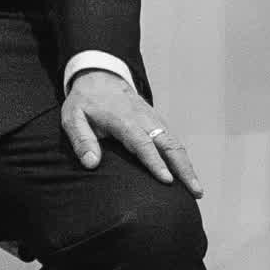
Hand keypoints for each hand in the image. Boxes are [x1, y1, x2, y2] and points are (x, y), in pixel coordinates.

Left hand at [60, 67, 202, 192]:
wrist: (100, 77)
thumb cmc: (86, 102)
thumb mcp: (73, 118)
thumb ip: (81, 140)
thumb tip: (91, 163)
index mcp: (123, 119)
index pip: (142, 143)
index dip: (155, 162)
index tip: (167, 180)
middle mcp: (143, 119)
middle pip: (169, 144)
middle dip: (183, 168)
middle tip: (195, 192)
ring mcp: (153, 119)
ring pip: (176, 143)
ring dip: (188, 166)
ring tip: (197, 190)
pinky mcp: (157, 122)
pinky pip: (174, 140)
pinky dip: (183, 158)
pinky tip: (188, 174)